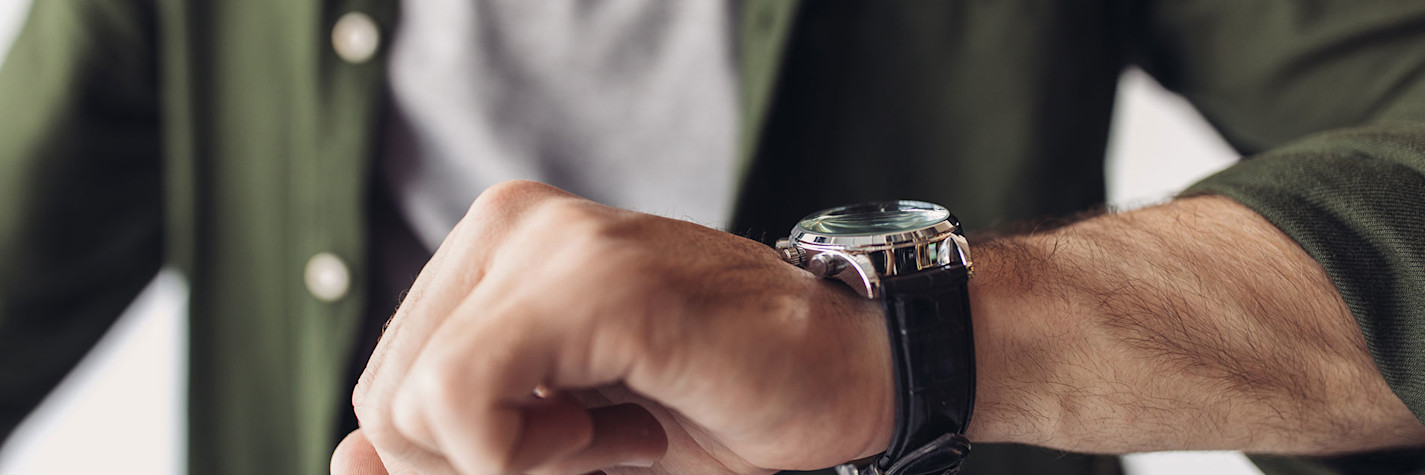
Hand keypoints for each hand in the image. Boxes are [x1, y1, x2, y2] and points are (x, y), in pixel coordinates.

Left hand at [331, 180, 894, 473]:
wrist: (849, 367)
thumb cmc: (712, 403)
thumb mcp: (555, 441)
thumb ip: (448, 444)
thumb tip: (343, 464)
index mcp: (491, 246)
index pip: (386, 384)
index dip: (453, 459)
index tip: (564, 441)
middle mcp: (506, 222)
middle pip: (386, 399)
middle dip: (472, 465)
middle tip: (590, 439)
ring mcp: (546, 239)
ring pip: (412, 405)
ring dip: (509, 458)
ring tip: (609, 421)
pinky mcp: (590, 278)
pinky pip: (463, 397)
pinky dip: (523, 454)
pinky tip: (613, 424)